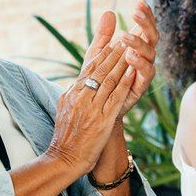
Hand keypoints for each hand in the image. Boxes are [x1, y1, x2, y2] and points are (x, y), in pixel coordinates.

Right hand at [48, 34, 140, 175]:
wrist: (64, 157)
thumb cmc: (65, 137)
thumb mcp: (63, 109)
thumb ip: (70, 95)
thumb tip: (73, 83)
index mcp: (73, 92)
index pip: (90, 67)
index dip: (104, 53)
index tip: (115, 41)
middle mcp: (81, 96)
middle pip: (100, 69)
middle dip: (115, 52)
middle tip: (127, 37)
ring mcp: (91, 107)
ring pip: (109, 80)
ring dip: (122, 62)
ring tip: (132, 48)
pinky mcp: (101, 119)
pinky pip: (114, 98)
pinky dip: (124, 84)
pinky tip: (132, 72)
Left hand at [78, 3, 156, 115]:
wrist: (96, 105)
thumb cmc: (99, 77)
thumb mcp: (98, 52)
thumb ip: (104, 34)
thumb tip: (109, 12)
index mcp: (136, 48)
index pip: (144, 27)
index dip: (145, 15)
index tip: (139, 1)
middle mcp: (143, 58)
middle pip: (152, 37)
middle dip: (146, 24)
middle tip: (135, 13)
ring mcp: (143, 72)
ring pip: (150, 55)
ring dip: (139, 44)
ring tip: (126, 36)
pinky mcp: (139, 87)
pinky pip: (144, 75)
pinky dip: (139, 64)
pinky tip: (129, 56)